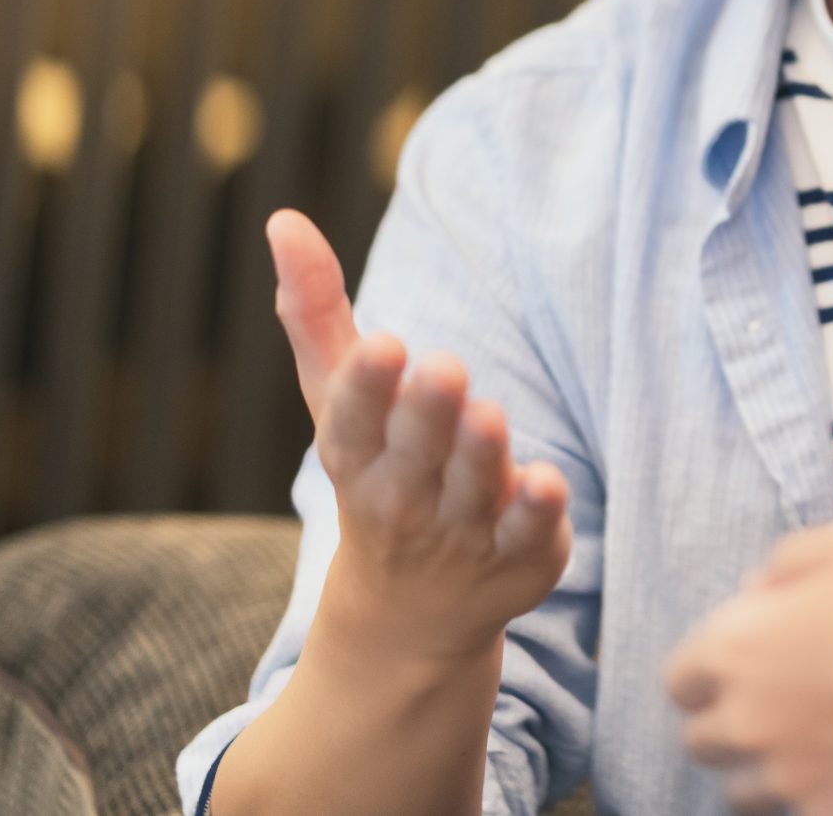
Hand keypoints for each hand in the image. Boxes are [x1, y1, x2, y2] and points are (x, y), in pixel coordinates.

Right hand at [267, 209, 571, 661]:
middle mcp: (405, 498)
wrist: (409, 614)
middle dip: (425, 413)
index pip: (354, 420)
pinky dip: (536, 516)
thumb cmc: (375, 470)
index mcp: (355, 455)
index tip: (387, 343)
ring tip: (487, 416)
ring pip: (474, 491)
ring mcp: (463, 532)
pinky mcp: (519, 557)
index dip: (369, 386)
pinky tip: (548, 483)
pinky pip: (528, 537)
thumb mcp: (337, 397)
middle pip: (415, 455)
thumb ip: (317, 310)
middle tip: (443, 366)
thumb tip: (284, 218)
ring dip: (480, 457)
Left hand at [666, 517, 832, 815]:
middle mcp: (748, 718)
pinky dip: (813, 795)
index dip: (707, 671)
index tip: (739, 665)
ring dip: (766, 769)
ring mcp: (785, 774)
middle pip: (700, 741)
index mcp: (740, 647)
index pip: (680, 678)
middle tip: (775, 706)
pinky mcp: (826, 809)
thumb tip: (757, 588)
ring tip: (809, 746)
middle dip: (729, 724)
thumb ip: (792, 559)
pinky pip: (797, 812)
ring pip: (740, 791)